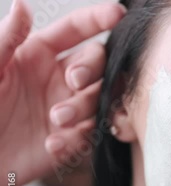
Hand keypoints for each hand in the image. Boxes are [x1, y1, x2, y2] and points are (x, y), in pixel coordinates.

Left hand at [0, 0, 125, 185]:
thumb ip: (8, 39)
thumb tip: (23, 4)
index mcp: (38, 55)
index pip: (76, 30)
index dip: (98, 19)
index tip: (118, 13)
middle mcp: (59, 78)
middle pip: (98, 62)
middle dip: (91, 69)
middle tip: (74, 81)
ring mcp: (69, 108)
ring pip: (101, 98)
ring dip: (84, 107)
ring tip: (56, 120)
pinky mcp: (72, 139)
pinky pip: (91, 134)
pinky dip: (77, 139)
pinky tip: (53, 144)